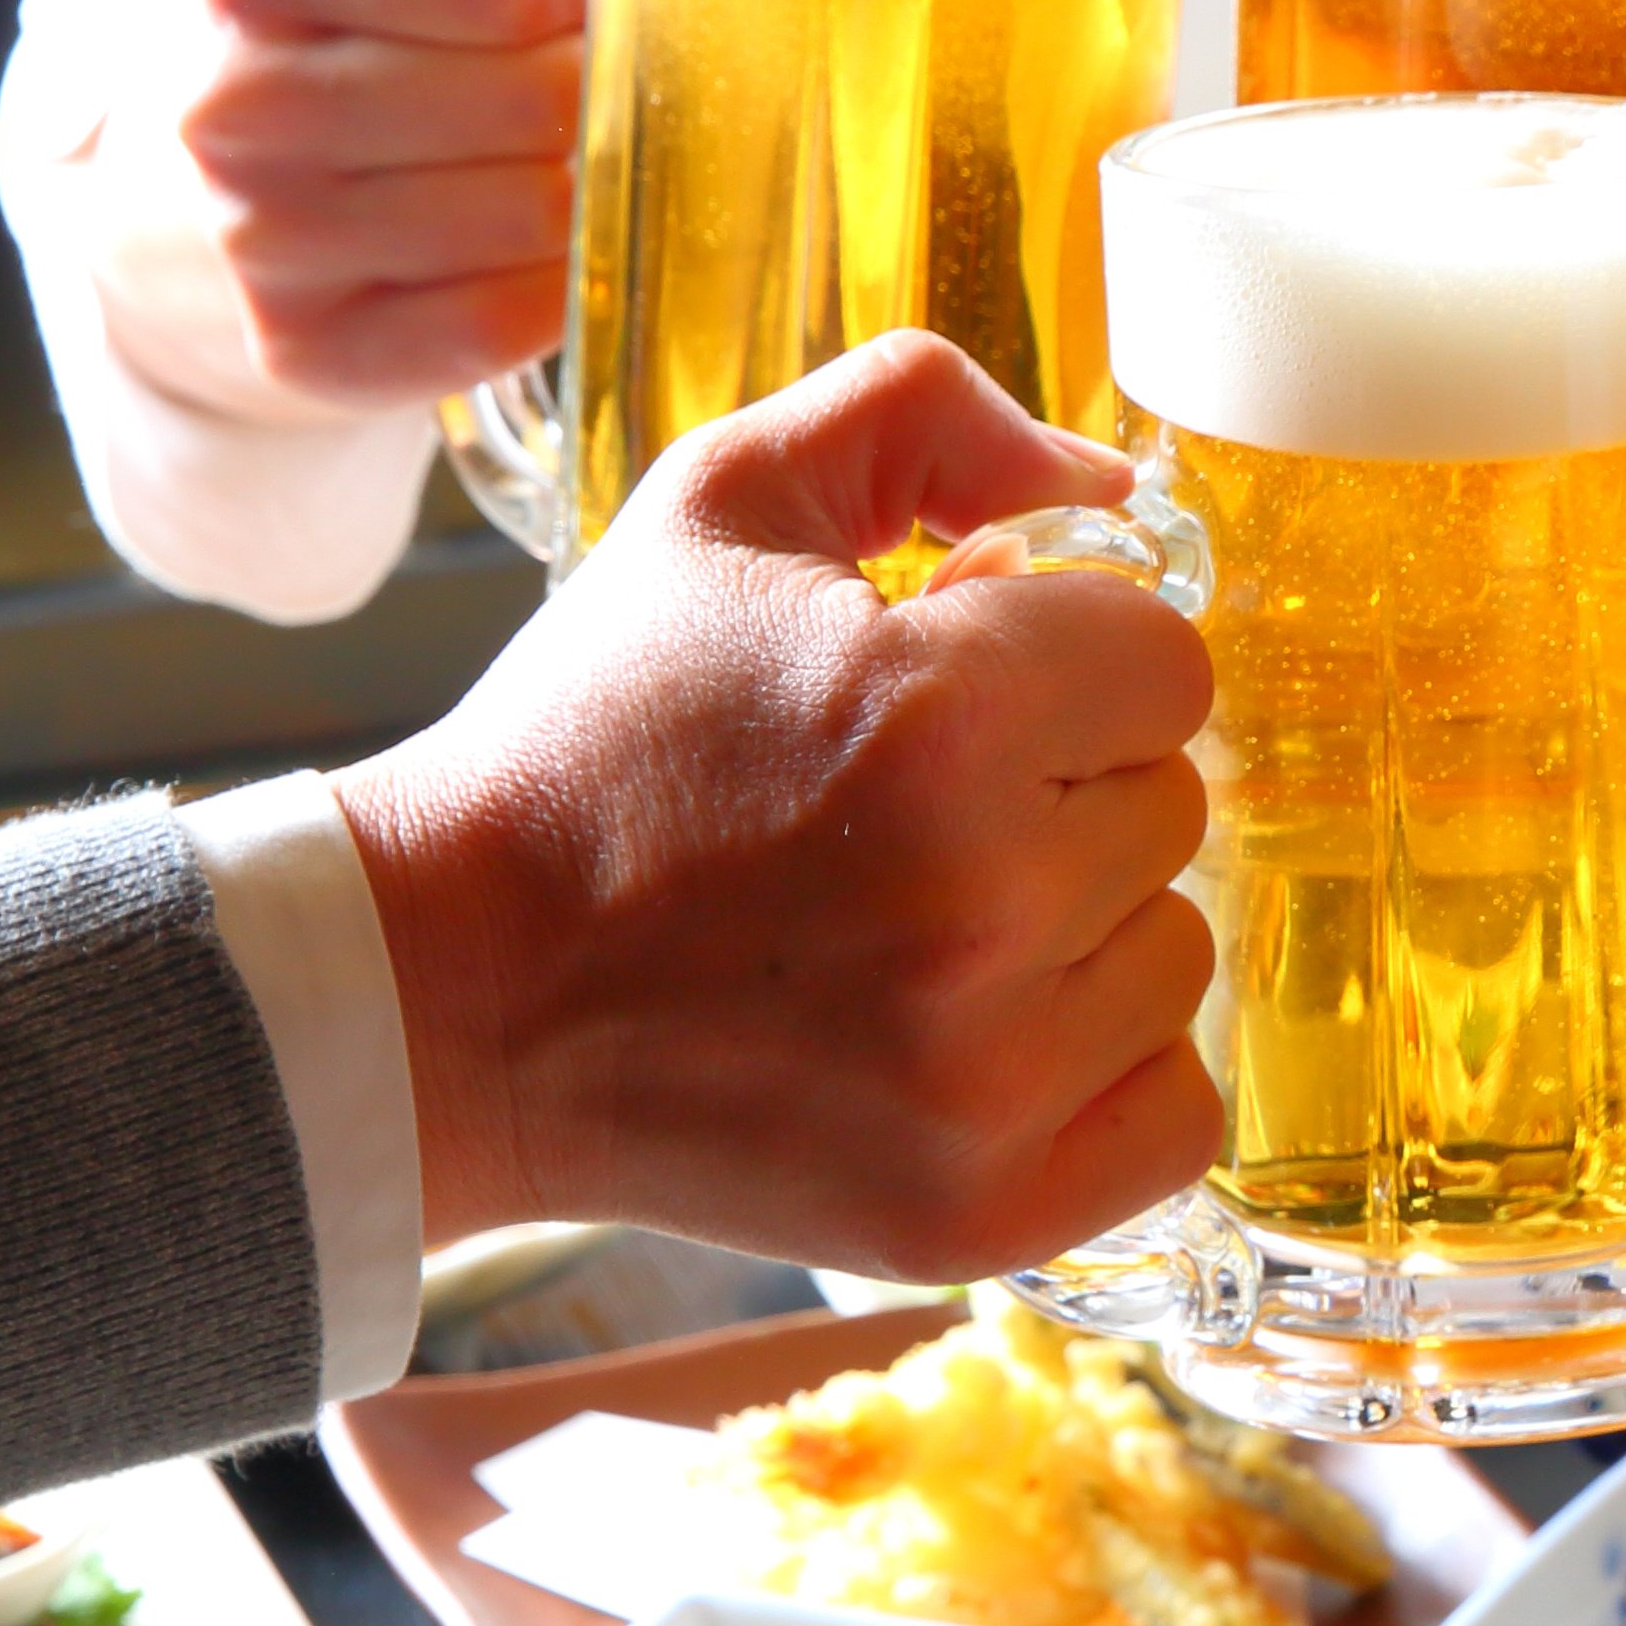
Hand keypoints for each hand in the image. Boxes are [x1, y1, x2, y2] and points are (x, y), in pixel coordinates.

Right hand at [94, 0, 600, 425]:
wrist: (177, 184)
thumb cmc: (336, 1)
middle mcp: (231, 98)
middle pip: (540, 98)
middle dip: (604, 78)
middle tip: (599, 65)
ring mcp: (261, 238)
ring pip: (538, 216)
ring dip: (592, 179)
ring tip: (566, 140)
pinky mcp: (309, 352)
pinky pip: (511, 322)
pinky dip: (561, 280)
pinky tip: (537, 233)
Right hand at [330, 331, 1220, 1273]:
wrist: (449, 992)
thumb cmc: (596, 742)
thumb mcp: (723, 499)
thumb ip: (929, 415)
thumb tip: (1112, 481)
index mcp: (946, 712)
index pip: (1165, 662)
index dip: (1057, 663)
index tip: (946, 697)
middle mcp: (987, 897)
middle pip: (1171, 806)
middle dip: (1059, 791)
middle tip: (896, 818)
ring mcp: (990, 1076)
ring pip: (1173, 954)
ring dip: (1074, 933)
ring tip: (906, 929)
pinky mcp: (985, 1210)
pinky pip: (1176, 1113)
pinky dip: (1098, 1077)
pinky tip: (969, 1038)